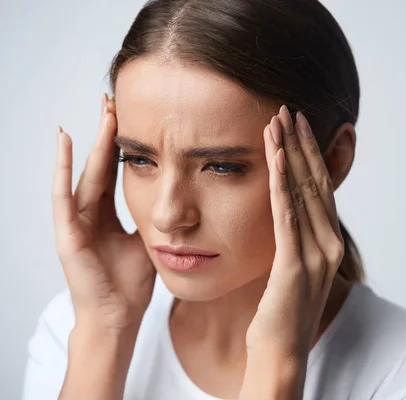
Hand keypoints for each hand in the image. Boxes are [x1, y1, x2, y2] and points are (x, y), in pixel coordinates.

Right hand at [52, 94, 155, 331]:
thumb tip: (175, 198)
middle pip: (98, 164)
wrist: (117, 316)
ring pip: (84, 172)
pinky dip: (63, 168)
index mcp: (107, 214)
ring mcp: (75, 221)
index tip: (130, 116)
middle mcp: (89, 212)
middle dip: (107, 133)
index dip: (121, 144)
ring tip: (102, 111)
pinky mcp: (68, 234)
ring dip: (92, 141)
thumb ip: (152, 217)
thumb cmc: (130, 282)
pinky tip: (65, 141)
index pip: (113, 170)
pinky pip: (64, 195)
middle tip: (114, 100)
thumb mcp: (147, 240)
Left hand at [240, 105, 343, 396]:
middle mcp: (329, 244)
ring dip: (289, 154)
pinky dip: (282, 184)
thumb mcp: (292, 268)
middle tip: (288, 110)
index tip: (296, 126)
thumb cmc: (281, 312)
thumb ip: (295, 239)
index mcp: (329, 243)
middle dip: (300, 144)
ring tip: (278, 122)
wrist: (281, 353)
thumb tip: (285, 212)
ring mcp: (316, 255)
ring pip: (302, 193)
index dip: (309, 155)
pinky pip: (287, 216)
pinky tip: (277, 158)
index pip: (319, 189)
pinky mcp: (295, 265)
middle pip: (315, 183)